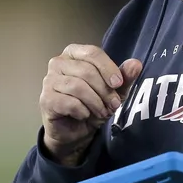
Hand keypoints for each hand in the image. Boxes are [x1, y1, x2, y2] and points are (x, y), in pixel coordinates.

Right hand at [39, 44, 141, 165]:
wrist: (74, 130)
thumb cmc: (92, 104)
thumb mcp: (114, 91)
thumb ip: (124, 77)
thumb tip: (136, 64)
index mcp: (74, 53)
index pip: (92, 52)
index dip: (108, 68)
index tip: (118, 84)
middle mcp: (58, 62)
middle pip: (87, 71)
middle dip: (104, 90)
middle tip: (113, 105)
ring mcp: (49, 80)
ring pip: (78, 87)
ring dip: (95, 102)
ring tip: (102, 112)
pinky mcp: (46, 99)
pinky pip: (69, 102)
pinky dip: (83, 111)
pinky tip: (85, 115)